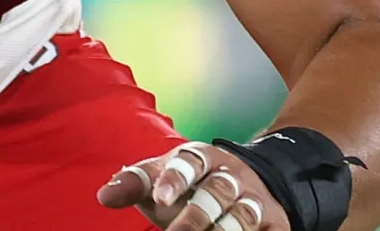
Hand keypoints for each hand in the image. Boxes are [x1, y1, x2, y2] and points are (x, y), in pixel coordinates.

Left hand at [98, 141, 287, 229]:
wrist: (247, 181)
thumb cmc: (191, 184)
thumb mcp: (162, 176)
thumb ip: (135, 184)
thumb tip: (104, 196)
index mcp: (201, 157)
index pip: (189, 163)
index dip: (175, 179)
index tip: (159, 198)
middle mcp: (231, 175)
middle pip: (217, 193)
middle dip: (196, 217)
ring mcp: (255, 199)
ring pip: (243, 216)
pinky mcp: (275, 221)